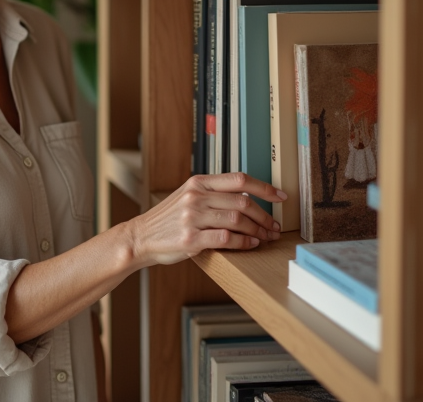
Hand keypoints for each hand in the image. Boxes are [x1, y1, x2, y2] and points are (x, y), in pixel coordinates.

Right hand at [127, 173, 286, 266]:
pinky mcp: (191, 239)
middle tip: (274, 226)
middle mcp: (196, 196)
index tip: (281, 197)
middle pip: (243, 202)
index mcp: (198, 182)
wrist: (141, 237)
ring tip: (265, 237)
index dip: (265, 188)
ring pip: (238, 220)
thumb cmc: (167, 219)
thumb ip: (212, 193)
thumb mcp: (187, 196)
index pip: (239, 179)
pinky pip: (227, 238)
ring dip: (258, 231)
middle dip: (265, 216)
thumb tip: (248, 197)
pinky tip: (250, 244)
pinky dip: (244, 242)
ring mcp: (193, 217)